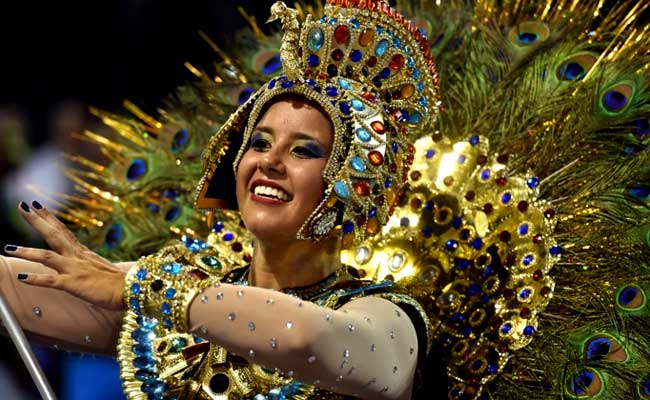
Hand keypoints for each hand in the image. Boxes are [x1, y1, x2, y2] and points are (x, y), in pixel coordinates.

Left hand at [4, 201, 125, 310]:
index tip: (37, 206)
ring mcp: (75, 269)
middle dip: (36, 220)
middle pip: (53, 234)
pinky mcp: (74, 284)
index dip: (49, 218)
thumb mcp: (101, 270)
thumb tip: (85, 267)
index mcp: (83, 253)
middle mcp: (77, 257)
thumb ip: (89, 267)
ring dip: (25, 251)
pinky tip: (21, 278)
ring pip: (46, 256)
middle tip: (22, 206)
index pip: (63, 230)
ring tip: (8, 248)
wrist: (131, 290)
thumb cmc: (120, 283)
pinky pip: (50, 281)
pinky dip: (35, 279)